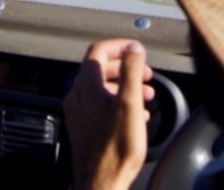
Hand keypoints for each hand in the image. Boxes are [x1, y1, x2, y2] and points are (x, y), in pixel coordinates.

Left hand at [64, 39, 154, 189]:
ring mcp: (78, 113)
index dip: (120, 46)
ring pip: (101, 88)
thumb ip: (131, 71)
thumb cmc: (115, 149)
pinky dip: (117, 102)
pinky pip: (99, 105)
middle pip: (100, 68)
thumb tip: (133, 48)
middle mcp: (77, 96)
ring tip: (145, 95)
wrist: (102, 183)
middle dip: (126, 68)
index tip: (137, 50)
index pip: (99, 50)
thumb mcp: (129, 104)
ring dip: (124, 86)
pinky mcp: (82, 128)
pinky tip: (135, 115)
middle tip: (145, 74)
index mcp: (86, 86)